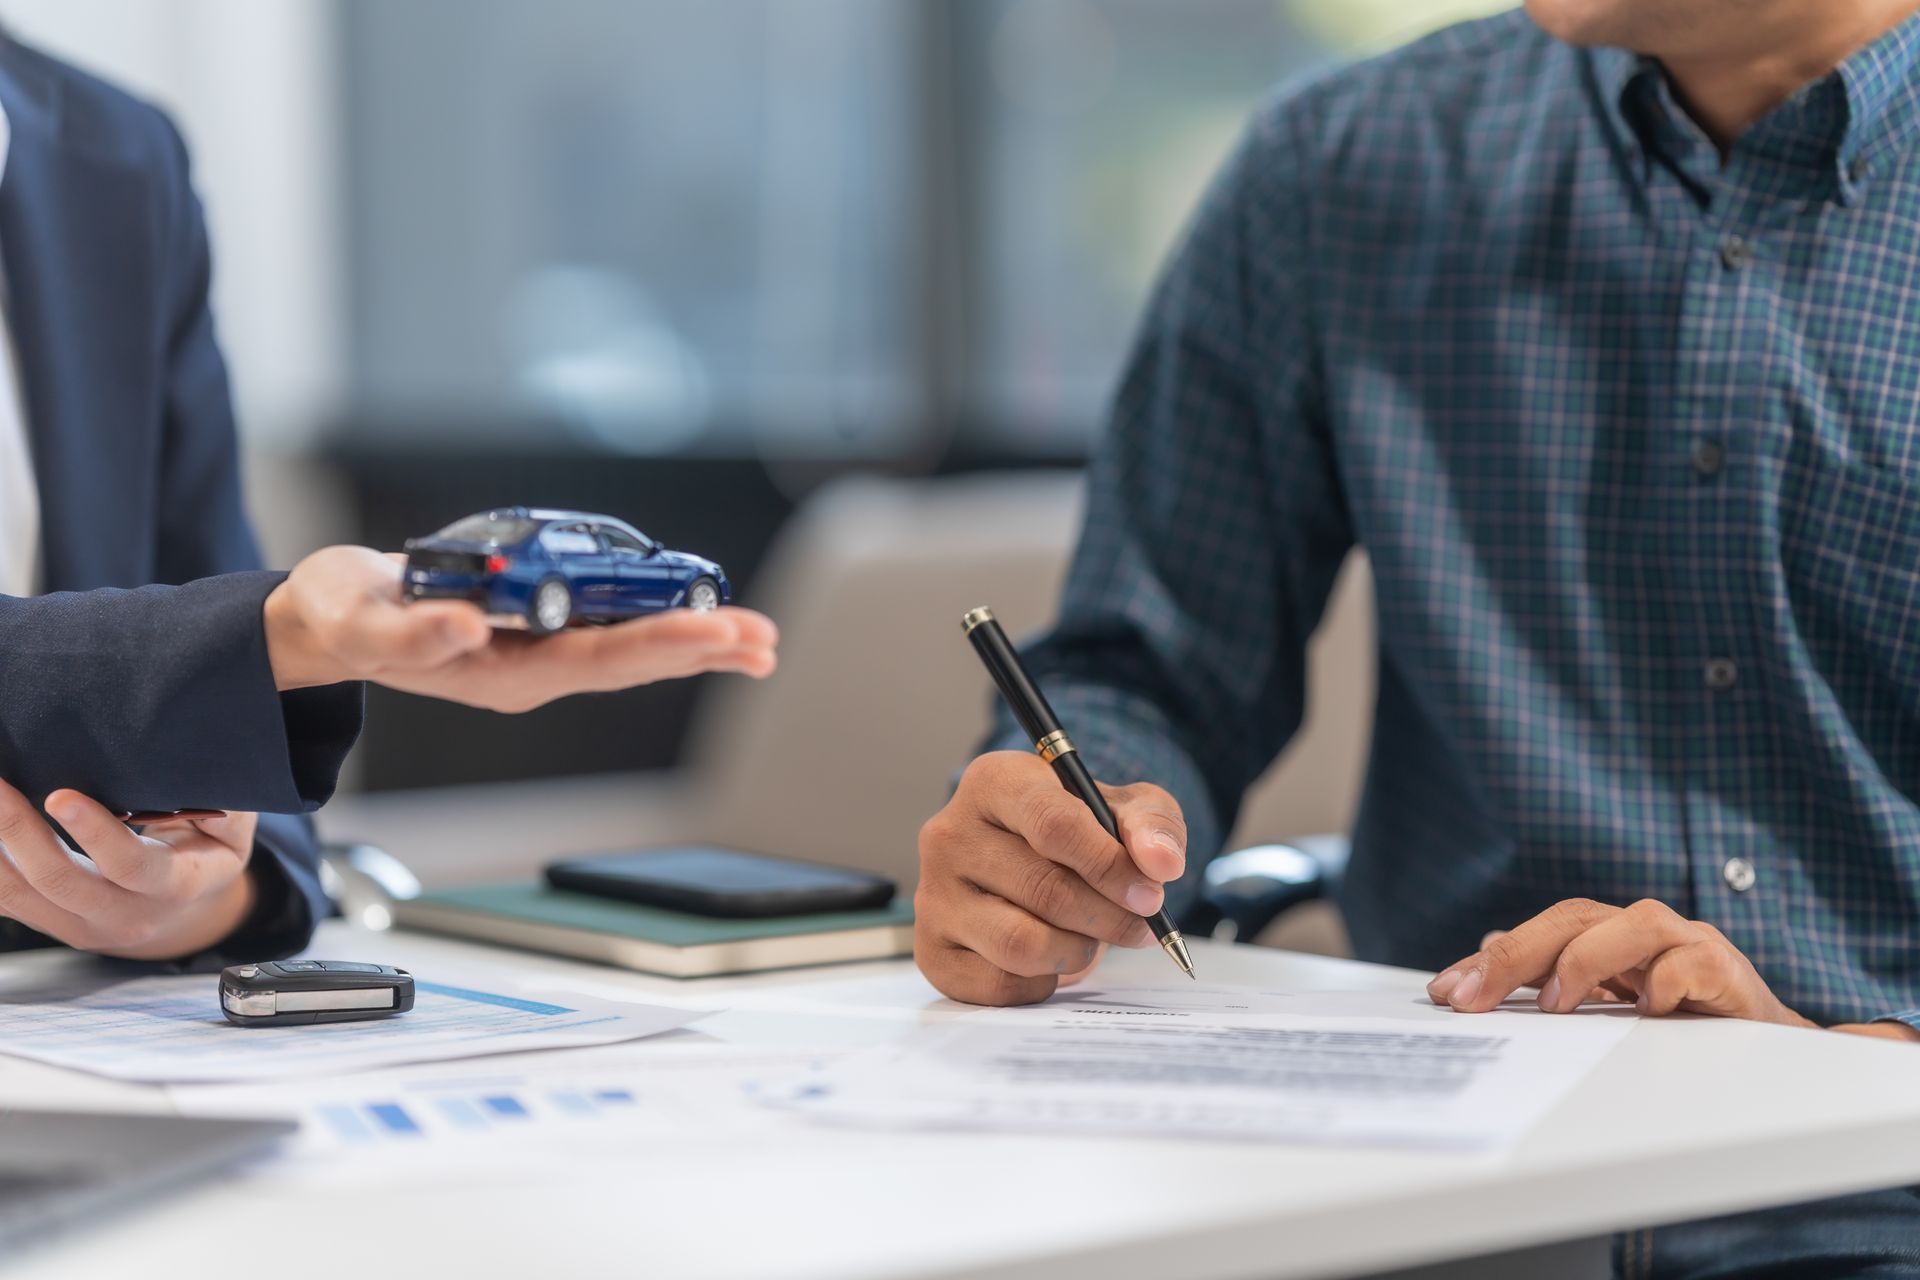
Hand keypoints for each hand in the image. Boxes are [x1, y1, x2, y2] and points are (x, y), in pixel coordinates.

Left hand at [0, 779, 258, 960]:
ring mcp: (82, 927)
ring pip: (19, 897)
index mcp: (177, 886)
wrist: (186, 913)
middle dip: (18, 830)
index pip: (132, 866)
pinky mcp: (50, 925)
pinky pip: (4, 902)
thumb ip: (222, 798)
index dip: (96, 833)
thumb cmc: (207, 853)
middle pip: (60, 881)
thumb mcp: (231, 828)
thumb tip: (205, 754)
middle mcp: (126, 915)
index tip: (60, 794)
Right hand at [264, 546, 777, 710]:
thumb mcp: (359, 624)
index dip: (660, 643)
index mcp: (501, 675)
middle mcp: (533, 672)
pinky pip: (615, 630)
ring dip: (697, 642)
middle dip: (701, 646)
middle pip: (633, 660)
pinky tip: (707, 625)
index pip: (597, 660)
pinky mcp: (540, 629)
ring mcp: (539, 654)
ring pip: (633, 649)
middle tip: (762, 638)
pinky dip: (664, 622)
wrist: (331, 621)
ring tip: (757, 640)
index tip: (712, 630)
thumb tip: (469, 626)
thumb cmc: (343, 619)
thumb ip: (411, 633)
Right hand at [915, 751, 1183, 1006]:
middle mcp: (949, 834)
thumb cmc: (1082, 831)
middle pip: (1042, 889)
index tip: (1149, 894)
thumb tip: (1161, 864)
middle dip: (1107, 916)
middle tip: (1139, 925)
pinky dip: (1042, 981)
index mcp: (994, 782)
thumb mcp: (1125, 809)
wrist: (1037, 862)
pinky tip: (1050, 958)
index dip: (1109, 865)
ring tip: (1092, 938)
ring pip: (1019, 943)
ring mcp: (932, 895)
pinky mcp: (931, 950)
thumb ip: (1152, 825)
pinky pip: (997, 985)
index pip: (1052, 823)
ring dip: (1076, 951)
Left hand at [1426, 897, 1813, 1027]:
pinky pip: (1693, 963)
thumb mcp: (1606, 1010)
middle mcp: (1644, 932)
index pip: (1540, 933)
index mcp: (1608, 937)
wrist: (1769, 1048)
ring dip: (1587, 960)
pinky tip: (1645, 1011)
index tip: (1444, 993)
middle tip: (1473, 998)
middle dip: (1517, 955)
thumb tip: (1476, 970)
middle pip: (1574, 917)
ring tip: (1555, 1005)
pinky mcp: (1728, 972)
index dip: (1490, 960)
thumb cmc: (1680, 1024)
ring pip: (1636, 923)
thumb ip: (1551, 987)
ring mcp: (1688, 945)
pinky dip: (1666, 981)